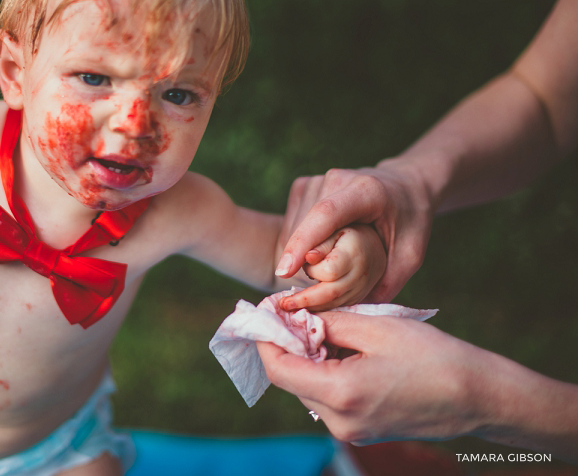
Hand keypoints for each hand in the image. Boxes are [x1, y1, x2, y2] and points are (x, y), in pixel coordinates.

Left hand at [256, 311, 482, 443]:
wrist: (480, 398)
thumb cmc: (433, 357)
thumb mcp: (376, 327)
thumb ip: (328, 322)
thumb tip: (295, 315)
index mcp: (340, 394)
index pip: (278, 368)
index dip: (265, 338)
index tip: (263, 311)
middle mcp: (340, 421)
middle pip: (291, 379)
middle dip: (287, 343)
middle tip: (293, 311)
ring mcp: (351, 431)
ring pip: (309, 388)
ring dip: (308, 357)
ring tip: (325, 327)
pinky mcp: (363, 432)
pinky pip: (329, 399)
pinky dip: (326, 372)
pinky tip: (344, 349)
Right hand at [276, 163, 434, 301]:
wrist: (405, 184)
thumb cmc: (410, 220)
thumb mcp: (411, 254)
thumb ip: (387, 282)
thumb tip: (356, 311)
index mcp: (366, 191)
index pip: (326, 214)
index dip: (302, 242)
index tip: (285, 271)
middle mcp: (337, 179)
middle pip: (306, 226)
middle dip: (305, 260)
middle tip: (321, 283)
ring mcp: (318, 179)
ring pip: (294, 226)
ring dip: (301, 252)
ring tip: (328, 261)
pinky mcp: (305, 184)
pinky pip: (292, 220)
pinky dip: (299, 241)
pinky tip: (321, 246)